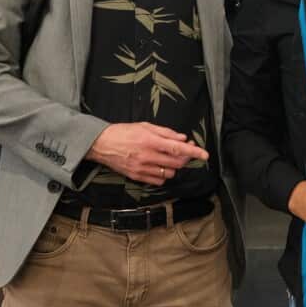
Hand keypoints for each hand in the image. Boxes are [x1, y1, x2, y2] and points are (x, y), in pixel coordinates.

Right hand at [86, 122, 208, 185]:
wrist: (101, 144)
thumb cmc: (123, 132)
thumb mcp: (145, 126)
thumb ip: (165, 133)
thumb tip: (182, 138)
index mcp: (150, 141)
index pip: (178, 149)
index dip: (194, 152)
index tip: (205, 155)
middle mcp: (148, 156)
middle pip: (177, 163)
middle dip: (185, 158)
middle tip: (185, 150)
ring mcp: (142, 168)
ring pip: (170, 173)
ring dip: (174, 166)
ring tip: (168, 157)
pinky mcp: (137, 177)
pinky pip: (158, 180)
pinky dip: (163, 174)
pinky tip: (159, 166)